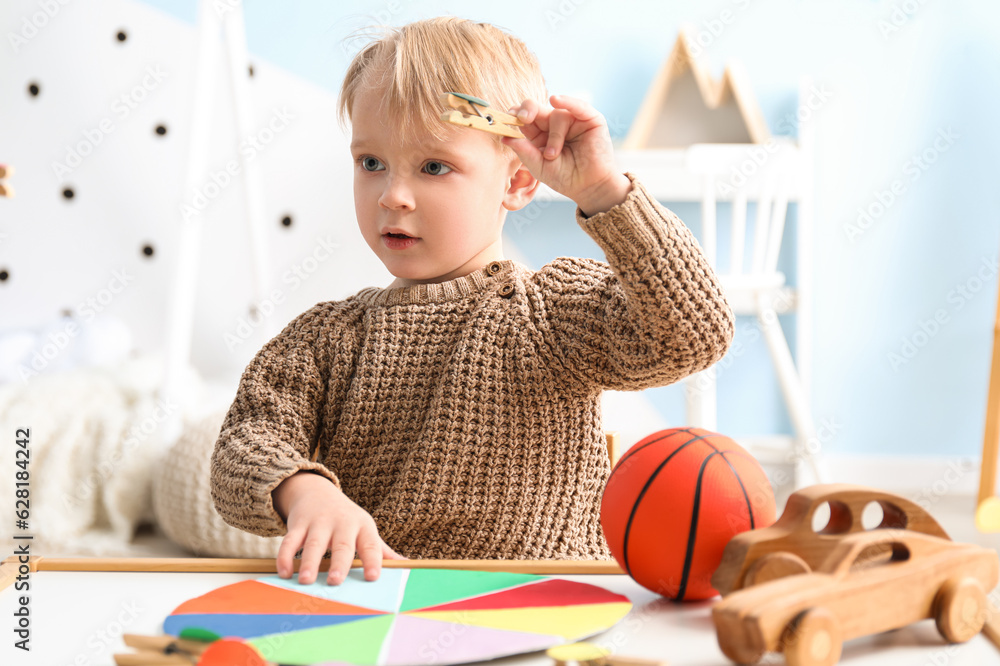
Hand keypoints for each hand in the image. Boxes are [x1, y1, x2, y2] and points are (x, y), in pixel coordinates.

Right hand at [272, 471, 406, 584]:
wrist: (316, 491)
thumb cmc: (347, 519)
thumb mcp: (365, 529)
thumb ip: (381, 550)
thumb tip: (407, 564)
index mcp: (363, 527)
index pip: (371, 545)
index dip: (373, 560)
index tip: (373, 577)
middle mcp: (342, 524)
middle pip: (342, 545)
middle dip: (339, 563)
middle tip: (336, 581)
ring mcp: (318, 523)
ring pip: (313, 543)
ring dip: (309, 562)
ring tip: (305, 580)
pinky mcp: (298, 524)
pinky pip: (290, 541)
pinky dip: (285, 557)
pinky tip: (284, 573)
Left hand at [502, 94, 630, 215]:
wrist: (588, 188)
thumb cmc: (564, 178)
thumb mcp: (539, 166)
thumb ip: (524, 151)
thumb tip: (504, 137)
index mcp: (539, 135)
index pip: (525, 119)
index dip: (516, 116)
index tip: (508, 118)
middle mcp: (554, 125)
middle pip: (537, 109)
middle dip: (527, 111)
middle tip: (522, 118)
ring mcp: (573, 121)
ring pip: (556, 115)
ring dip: (553, 135)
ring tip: (553, 155)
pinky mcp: (590, 120)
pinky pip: (578, 106)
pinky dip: (568, 101)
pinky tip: (556, 100)